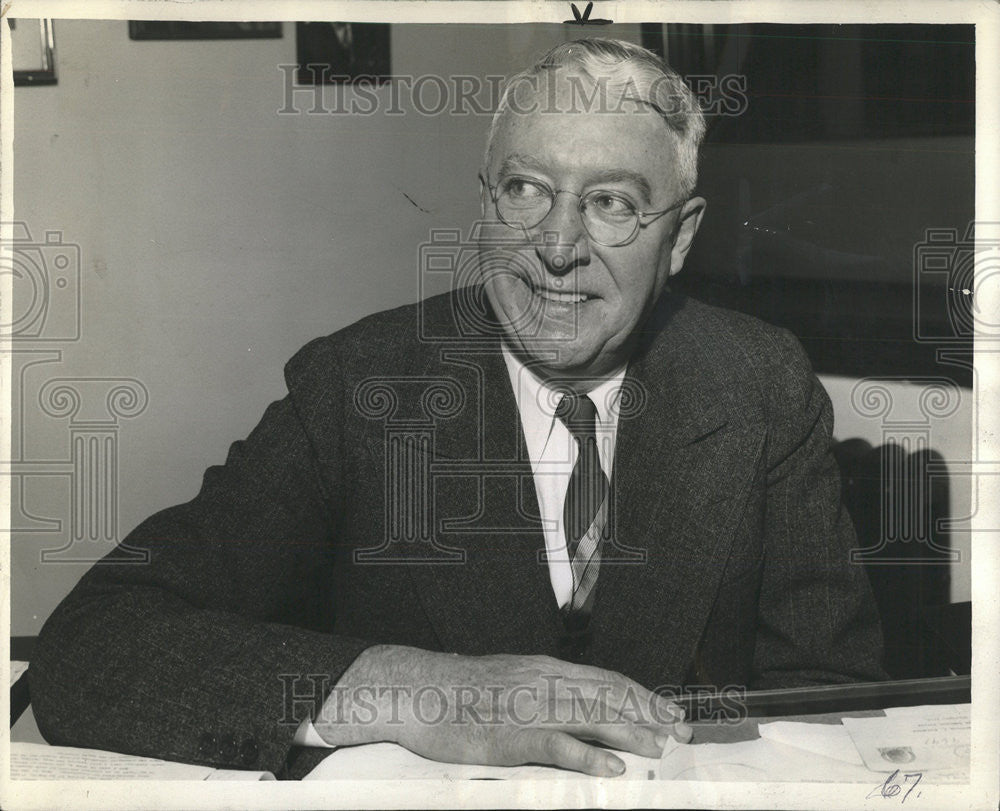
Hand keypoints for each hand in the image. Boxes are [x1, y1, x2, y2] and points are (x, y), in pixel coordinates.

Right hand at [311, 645, 690, 776]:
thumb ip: (543, 690)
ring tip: (659, 748)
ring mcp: (530, 707)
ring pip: (592, 716)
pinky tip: (612, 767)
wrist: (419, 691)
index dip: (643, 695)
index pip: (606, 679)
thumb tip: (578, 707)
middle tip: (681, 732)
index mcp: (545, 669)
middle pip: (608, 695)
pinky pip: (558, 744)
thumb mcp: (510, 679)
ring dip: (630, 732)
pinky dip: (588, 755)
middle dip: (648, 713)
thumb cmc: (461, 690)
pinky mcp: (512, 734)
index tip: (671, 711)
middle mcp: (545, 682)